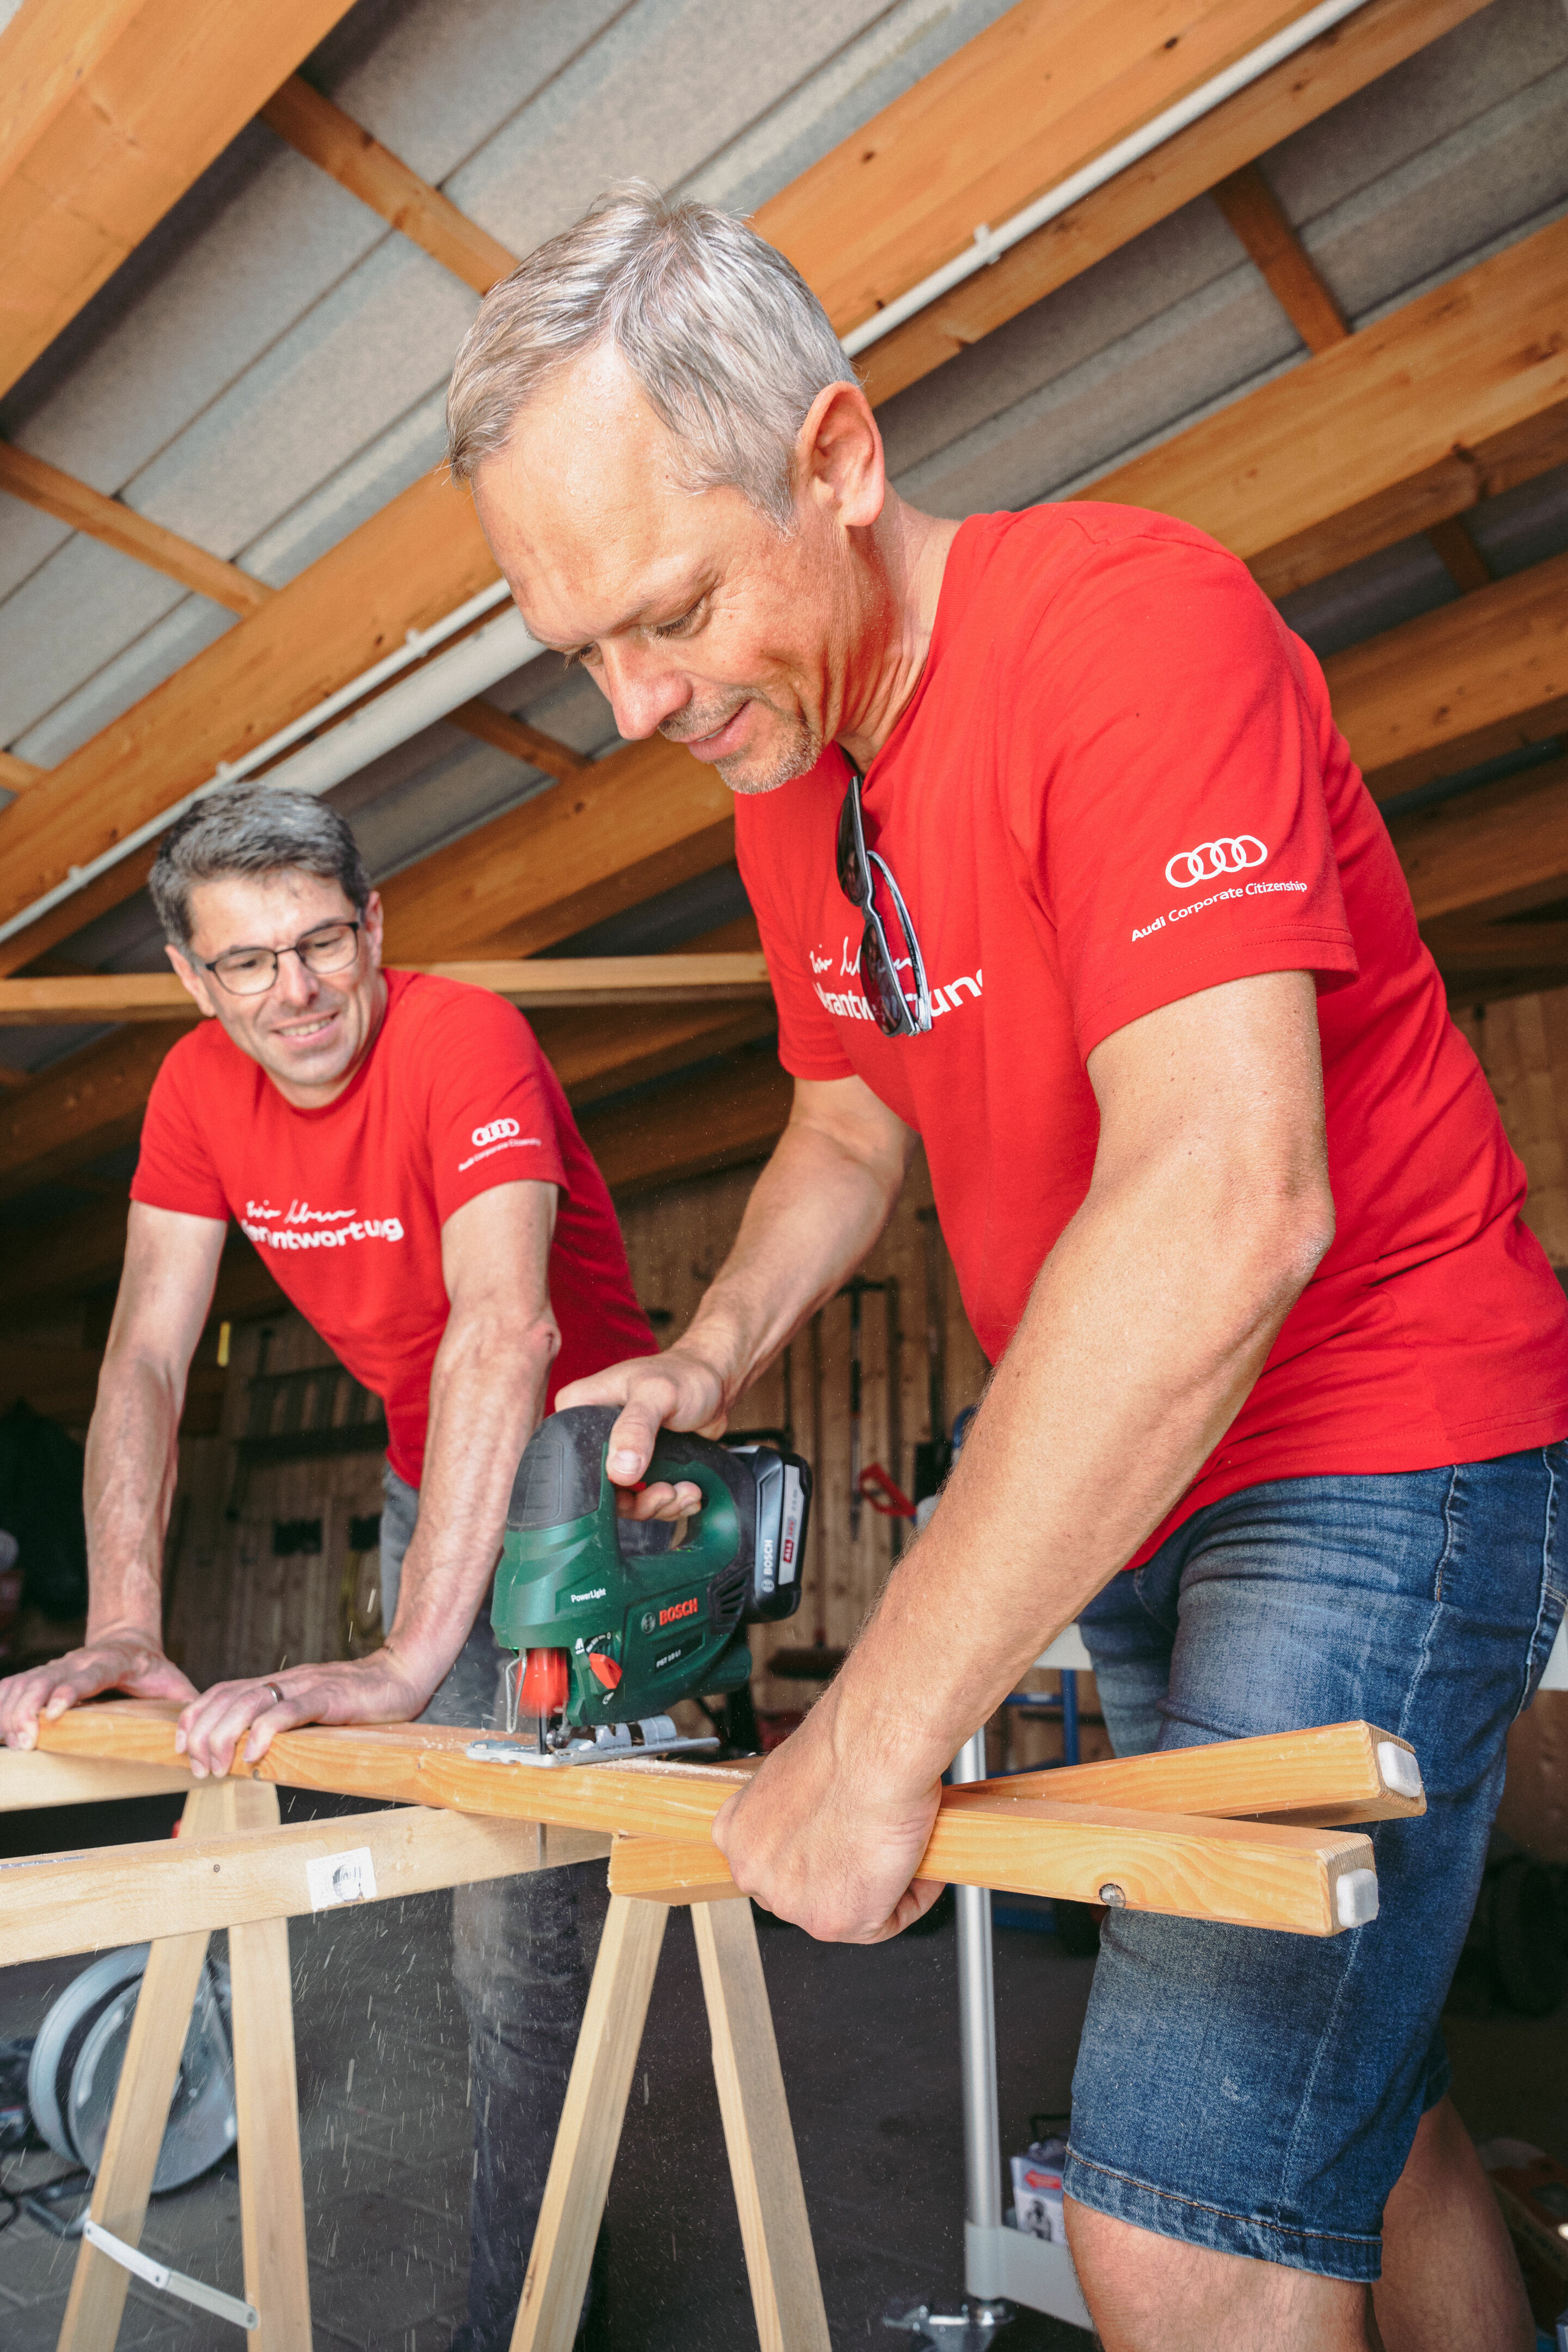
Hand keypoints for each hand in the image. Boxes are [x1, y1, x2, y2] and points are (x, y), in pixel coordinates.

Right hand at [0, 1632, 196, 1749]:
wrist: (130, 1642)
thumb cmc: (152, 1668)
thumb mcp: (174, 1681)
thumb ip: (187, 1704)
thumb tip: (201, 1732)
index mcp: (112, 1662)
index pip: (88, 1676)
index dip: (69, 1691)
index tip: (54, 1712)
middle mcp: (78, 1662)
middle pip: (45, 1680)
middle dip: (29, 1709)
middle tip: (24, 1740)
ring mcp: (57, 1668)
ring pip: (25, 1683)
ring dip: (12, 1711)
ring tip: (12, 1742)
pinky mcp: (42, 1677)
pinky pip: (13, 1686)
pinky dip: (1, 1704)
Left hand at [175, 1649, 437, 1777]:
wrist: (402, 1675)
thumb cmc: (359, 1699)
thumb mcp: (312, 1709)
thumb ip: (284, 1722)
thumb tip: (252, 1754)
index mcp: (278, 1683)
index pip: (222, 1692)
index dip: (194, 1717)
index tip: (181, 1747)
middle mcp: (285, 1680)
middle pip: (227, 1699)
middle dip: (202, 1735)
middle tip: (200, 1768)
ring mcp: (306, 1686)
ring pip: (250, 1703)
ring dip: (225, 1736)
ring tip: (219, 1766)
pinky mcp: (329, 1696)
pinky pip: (290, 1710)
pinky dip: (266, 1730)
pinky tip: (255, 1753)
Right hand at [556, 1345, 728, 1502]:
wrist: (715, 1384)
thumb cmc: (685, 1376)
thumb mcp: (657, 1394)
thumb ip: (636, 1428)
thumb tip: (619, 1470)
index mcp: (579, 1409)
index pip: (571, 1459)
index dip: (599, 1485)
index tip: (633, 1486)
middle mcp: (592, 1436)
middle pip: (600, 1489)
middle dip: (639, 1502)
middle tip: (667, 1493)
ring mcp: (617, 1454)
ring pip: (626, 1501)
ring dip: (660, 1505)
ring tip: (686, 1491)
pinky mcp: (640, 1468)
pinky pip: (647, 1500)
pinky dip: (670, 1504)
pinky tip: (689, 1491)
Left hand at [711, 1689, 944, 1941]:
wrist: (872, 1748)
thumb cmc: (845, 1743)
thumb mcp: (796, 1772)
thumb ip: (798, 1809)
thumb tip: (825, 1819)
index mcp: (737, 1831)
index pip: (773, 1860)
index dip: (815, 1852)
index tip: (841, 1842)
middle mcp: (753, 1871)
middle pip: (804, 1889)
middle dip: (841, 1873)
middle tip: (875, 1846)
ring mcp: (791, 1902)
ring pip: (845, 1908)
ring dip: (877, 1886)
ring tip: (899, 1849)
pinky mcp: (834, 1920)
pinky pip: (885, 1921)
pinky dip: (910, 1895)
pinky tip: (916, 1860)